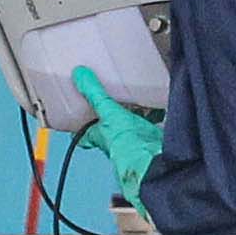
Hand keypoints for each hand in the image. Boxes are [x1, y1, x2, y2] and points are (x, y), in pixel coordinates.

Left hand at [70, 69, 164, 199]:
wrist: (156, 159)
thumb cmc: (128, 145)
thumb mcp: (109, 112)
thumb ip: (95, 94)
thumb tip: (79, 76)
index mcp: (102, 136)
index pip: (86, 134)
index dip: (80, 128)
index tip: (76, 120)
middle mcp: (117, 142)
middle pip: (111, 129)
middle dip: (112, 116)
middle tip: (112, 100)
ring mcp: (136, 142)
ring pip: (132, 127)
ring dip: (135, 115)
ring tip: (138, 99)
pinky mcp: (154, 141)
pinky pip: (153, 126)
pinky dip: (156, 116)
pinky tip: (159, 107)